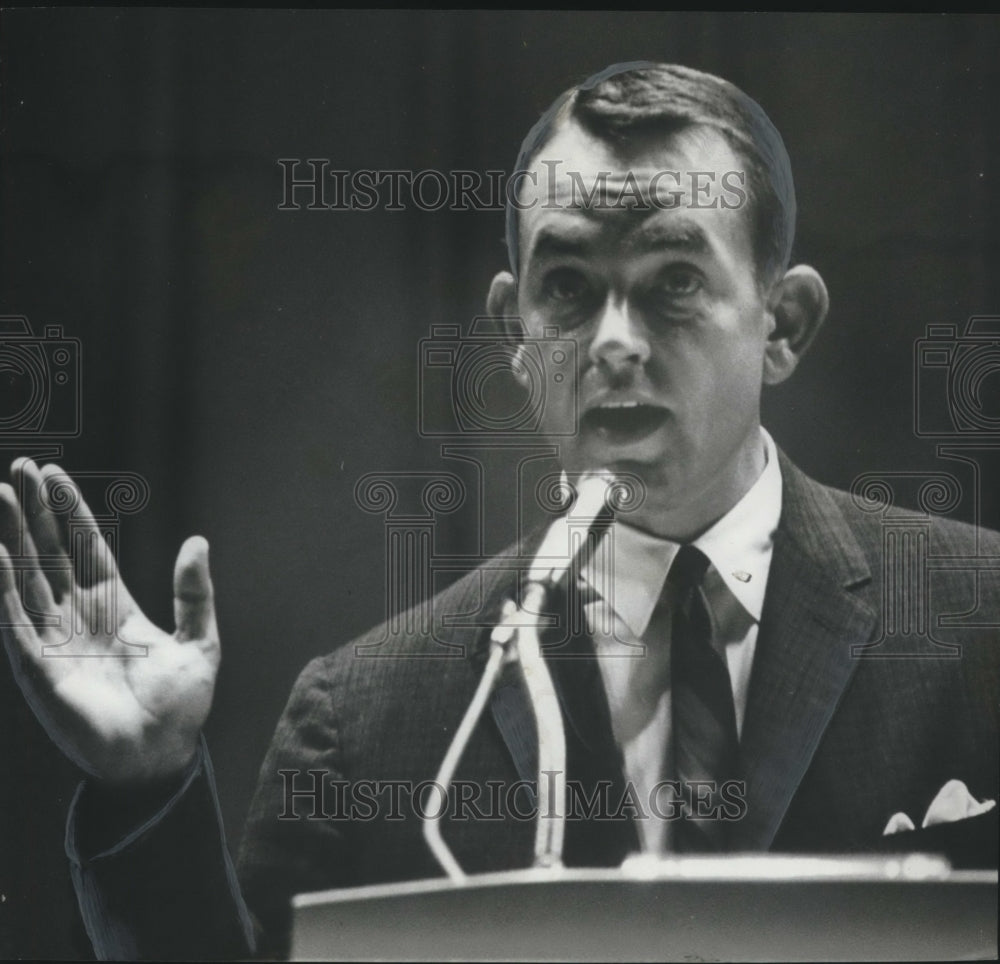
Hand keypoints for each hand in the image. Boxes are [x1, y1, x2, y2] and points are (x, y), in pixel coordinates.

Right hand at [0, 458, 218, 785]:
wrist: (161, 757)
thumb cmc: (180, 706)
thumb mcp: (200, 641)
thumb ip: (195, 592)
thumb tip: (198, 541)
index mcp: (115, 605)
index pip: (86, 547)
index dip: (69, 511)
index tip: (53, 474)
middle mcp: (79, 616)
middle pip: (50, 552)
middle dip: (34, 511)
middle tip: (18, 469)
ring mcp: (55, 638)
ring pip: (28, 576)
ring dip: (13, 537)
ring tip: (1, 494)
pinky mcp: (39, 667)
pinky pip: (16, 621)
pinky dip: (6, 587)